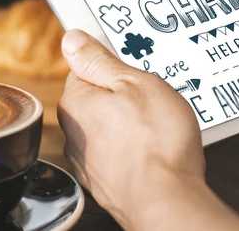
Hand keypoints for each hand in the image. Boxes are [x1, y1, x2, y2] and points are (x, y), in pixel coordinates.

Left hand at [59, 31, 238, 229]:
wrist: (166, 199)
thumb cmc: (155, 142)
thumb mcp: (133, 82)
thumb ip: (99, 60)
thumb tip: (72, 40)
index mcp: (77, 102)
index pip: (85, 69)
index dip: (113, 65)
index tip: (133, 68)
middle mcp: (74, 133)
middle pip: (98, 99)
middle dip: (123, 96)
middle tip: (152, 97)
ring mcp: (88, 161)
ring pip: (109, 128)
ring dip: (129, 124)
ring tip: (158, 126)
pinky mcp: (105, 181)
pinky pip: (118, 152)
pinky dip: (134, 148)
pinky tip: (155, 149)